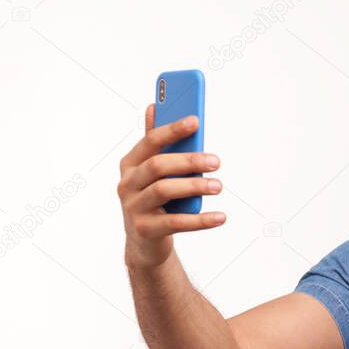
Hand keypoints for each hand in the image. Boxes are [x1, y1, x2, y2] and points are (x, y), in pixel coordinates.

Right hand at [118, 104, 225, 268]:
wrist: (144, 242)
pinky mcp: (145, 230)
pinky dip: (200, 220)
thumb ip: (155, 142)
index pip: (150, 141)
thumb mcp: (153, 171)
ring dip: (194, 186)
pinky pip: (175, 222)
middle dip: (188, 160)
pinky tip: (220, 216)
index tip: (196, 120)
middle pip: (158, 166)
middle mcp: (127, 183)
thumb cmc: (154, 199)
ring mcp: (133, 207)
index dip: (172, 129)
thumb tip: (152, 105)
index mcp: (130, 164)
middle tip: (215, 161)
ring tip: (218, 186)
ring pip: (164, 191)